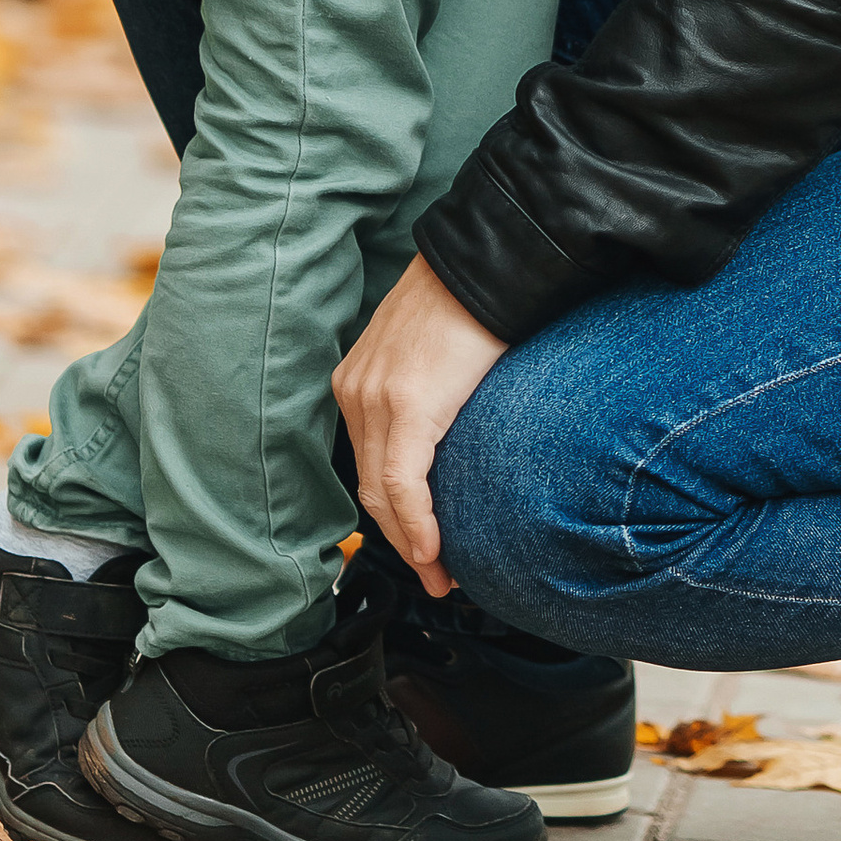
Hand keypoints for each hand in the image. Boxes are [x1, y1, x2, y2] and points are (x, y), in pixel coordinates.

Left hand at [332, 256, 507, 596]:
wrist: (485, 263)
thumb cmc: (468, 302)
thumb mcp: (429, 353)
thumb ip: (424, 393)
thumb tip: (449, 435)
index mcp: (357, 381)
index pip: (368, 467)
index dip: (394, 517)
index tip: (423, 550)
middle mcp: (355, 392)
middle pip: (370, 489)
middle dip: (401, 541)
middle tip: (435, 578)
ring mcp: (375, 398)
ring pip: (382, 495)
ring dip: (412, 544)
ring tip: (442, 576)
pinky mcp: (407, 404)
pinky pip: (403, 485)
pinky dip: (417, 525)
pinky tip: (435, 552)